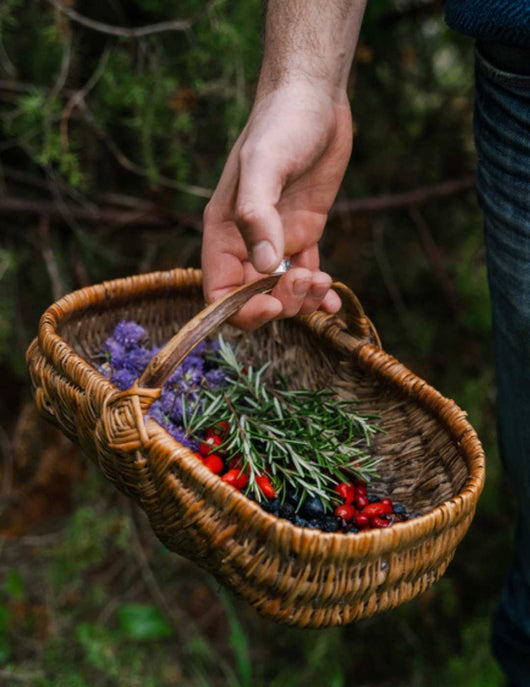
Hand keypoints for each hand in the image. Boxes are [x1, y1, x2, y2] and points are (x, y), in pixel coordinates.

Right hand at [201, 80, 352, 329]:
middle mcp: (247, 241)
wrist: (313, 98)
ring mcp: (277, 238)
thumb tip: (265, 268)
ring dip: (303, 300)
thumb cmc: (281, 124)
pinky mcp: (304, 231)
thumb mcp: (264, 165)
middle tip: (308, 279)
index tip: (271, 306)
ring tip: (325, 281)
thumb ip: (257, 216)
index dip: (240, 311)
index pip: (218, 292)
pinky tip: (334, 300)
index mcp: (224, 231)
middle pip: (253, 299)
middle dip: (281, 303)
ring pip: (281, 292)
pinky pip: (307, 274)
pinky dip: (320, 294)